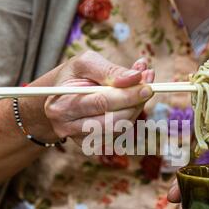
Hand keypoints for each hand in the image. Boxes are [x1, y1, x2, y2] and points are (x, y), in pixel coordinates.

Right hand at [34, 51, 154, 143]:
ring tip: (139, 90)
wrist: (60, 96)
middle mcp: (67, 127)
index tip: (147, 86)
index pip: (101, 103)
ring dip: (134, 110)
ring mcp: (79, 139)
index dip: (127, 95)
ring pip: (118, 129)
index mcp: (62, 104)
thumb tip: (136, 77)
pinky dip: (129, 117)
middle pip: (112, 121)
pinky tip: (129, 102)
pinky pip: (118, 134)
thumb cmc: (74, 76)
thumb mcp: (86, 63)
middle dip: (135, 103)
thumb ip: (110, 69)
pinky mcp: (91, 145)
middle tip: (148, 86)